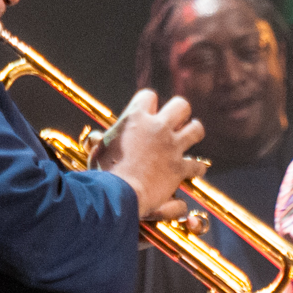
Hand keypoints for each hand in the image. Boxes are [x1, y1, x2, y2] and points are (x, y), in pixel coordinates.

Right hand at [90, 90, 206, 219]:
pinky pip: (197, 165)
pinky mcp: (179, 167)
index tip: (148, 113)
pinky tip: (194, 171)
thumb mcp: (98, 152)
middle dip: (180, 113)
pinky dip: (196, 169)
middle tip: (176, 123)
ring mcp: (171, 146)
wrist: (118, 196)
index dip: (149, 104)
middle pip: (181, 106)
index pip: (149, 96)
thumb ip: (101, 142)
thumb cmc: (103, 175)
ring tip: (190, 139)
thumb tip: (95, 138)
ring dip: (194, 133)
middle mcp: (157, 127)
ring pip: (196, 129)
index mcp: (135, 118)